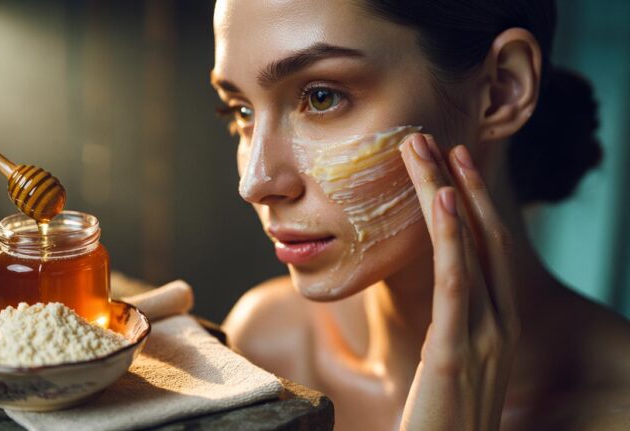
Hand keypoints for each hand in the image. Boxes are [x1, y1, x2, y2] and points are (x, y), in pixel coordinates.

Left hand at [397, 133, 519, 430]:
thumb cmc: (439, 423)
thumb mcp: (449, 369)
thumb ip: (450, 334)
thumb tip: (436, 307)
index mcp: (495, 328)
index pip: (487, 253)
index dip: (471, 205)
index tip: (449, 167)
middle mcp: (499, 326)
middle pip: (483, 238)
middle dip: (460, 184)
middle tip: (436, 138)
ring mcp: (484, 337)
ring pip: (470, 247)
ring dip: (448, 191)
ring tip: (428, 149)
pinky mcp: (456, 352)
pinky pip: (457, 282)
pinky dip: (453, 235)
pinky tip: (443, 198)